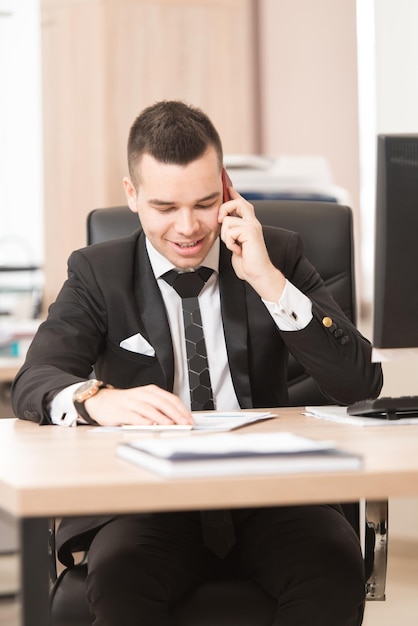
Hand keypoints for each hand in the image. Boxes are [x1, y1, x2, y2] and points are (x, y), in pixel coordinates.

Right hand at [85, 384, 193, 426]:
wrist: (100, 401)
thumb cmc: (125, 403)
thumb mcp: (144, 402)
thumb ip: (159, 409)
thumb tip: (178, 420)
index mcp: (150, 391)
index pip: (170, 398)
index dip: (182, 409)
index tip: (190, 419)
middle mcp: (142, 395)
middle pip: (162, 403)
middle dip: (176, 414)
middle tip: (185, 423)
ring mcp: (131, 402)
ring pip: (150, 409)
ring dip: (162, 418)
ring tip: (172, 425)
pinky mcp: (121, 411)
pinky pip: (134, 416)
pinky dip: (143, 421)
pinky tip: (151, 426)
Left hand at [218, 187, 285, 301]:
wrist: (257, 274)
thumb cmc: (247, 262)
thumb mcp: (235, 243)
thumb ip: (231, 232)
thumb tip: (222, 223)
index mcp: (249, 224)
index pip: (242, 203)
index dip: (234, 194)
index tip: (228, 187)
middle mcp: (252, 222)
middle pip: (236, 202)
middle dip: (223, 209)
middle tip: (220, 221)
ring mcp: (252, 226)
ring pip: (227, 221)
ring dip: (225, 237)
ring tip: (234, 246)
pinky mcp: (250, 232)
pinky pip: (229, 232)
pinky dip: (229, 243)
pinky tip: (238, 250)